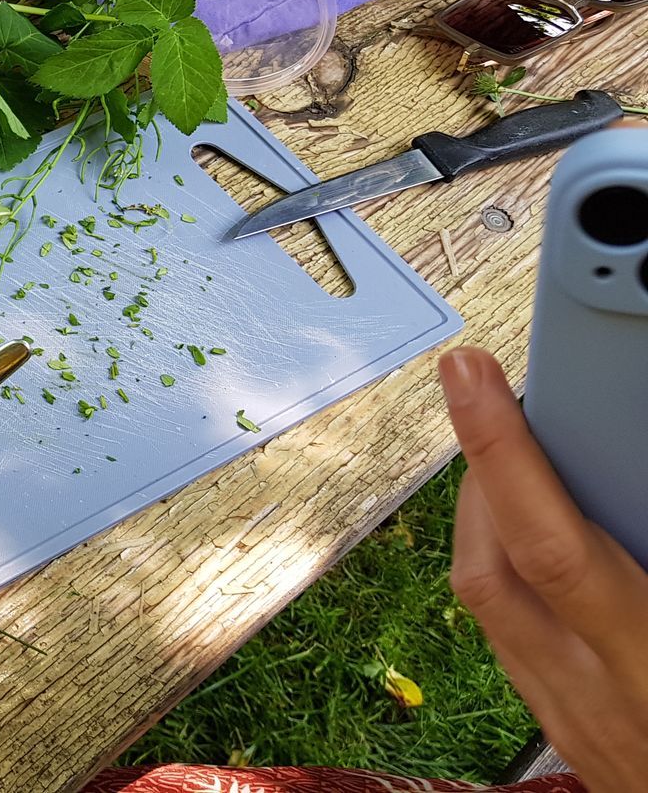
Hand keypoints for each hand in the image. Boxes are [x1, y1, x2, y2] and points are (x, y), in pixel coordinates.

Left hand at [439, 347, 647, 789]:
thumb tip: (629, 481)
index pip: (551, 547)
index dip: (502, 453)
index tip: (469, 376)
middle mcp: (594, 690)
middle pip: (489, 568)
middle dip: (480, 472)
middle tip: (488, 399)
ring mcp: (568, 711)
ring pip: (482, 598)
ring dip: (485, 517)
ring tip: (511, 459)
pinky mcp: (558, 723)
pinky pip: (502, 631)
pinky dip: (502, 568)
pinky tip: (530, 537)